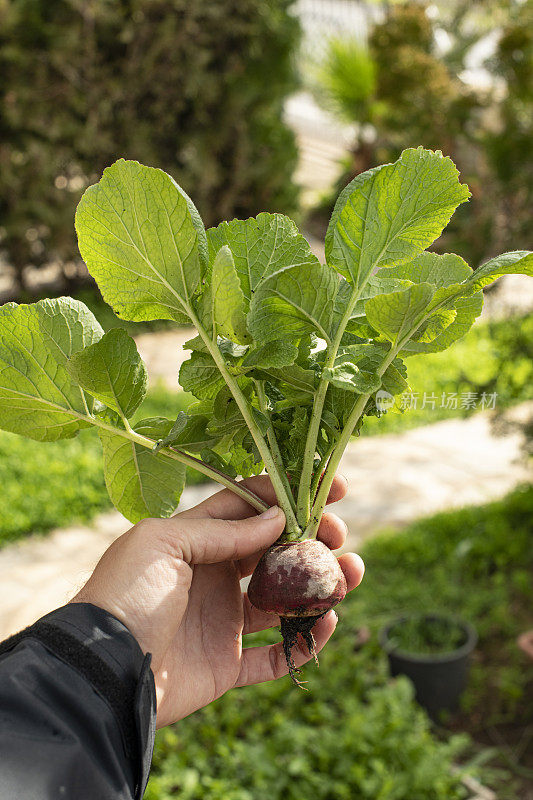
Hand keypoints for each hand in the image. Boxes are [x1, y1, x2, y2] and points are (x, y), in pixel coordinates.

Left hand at [71, 475, 363, 726]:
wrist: (101, 672)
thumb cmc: (125, 595)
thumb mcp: (164, 544)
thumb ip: (222, 531)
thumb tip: (276, 517)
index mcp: (195, 540)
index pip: (250, 508)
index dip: (290, 495)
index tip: (333, 490)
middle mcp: (213, 575)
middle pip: (274, 550)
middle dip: (312, 538)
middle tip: (340, 536)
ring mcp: (222, 620)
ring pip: (284, 599)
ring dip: (320, 585)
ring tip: (351, 574)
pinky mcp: (226, 664)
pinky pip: (275, 654)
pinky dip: (305, 642)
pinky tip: (327, 624)